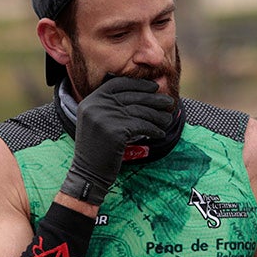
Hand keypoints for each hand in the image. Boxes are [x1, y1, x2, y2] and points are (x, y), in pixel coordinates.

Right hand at [60, 76, 174, 205]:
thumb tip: (144, 93)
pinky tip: (160, 133)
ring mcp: (105, 118)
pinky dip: (153, 129)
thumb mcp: (98, 121)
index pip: (118, 84)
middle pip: (131, 96)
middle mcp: (96, 106)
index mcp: (91, 100)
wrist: (88, 173)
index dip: (138, 84)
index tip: (154, 87)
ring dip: (157, 115)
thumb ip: (112, 106)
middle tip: (169, 102)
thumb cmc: (98, 148)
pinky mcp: (115, 131)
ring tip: (168, 119)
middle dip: (153, 99)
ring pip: (139, 111)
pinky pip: (141, 125)